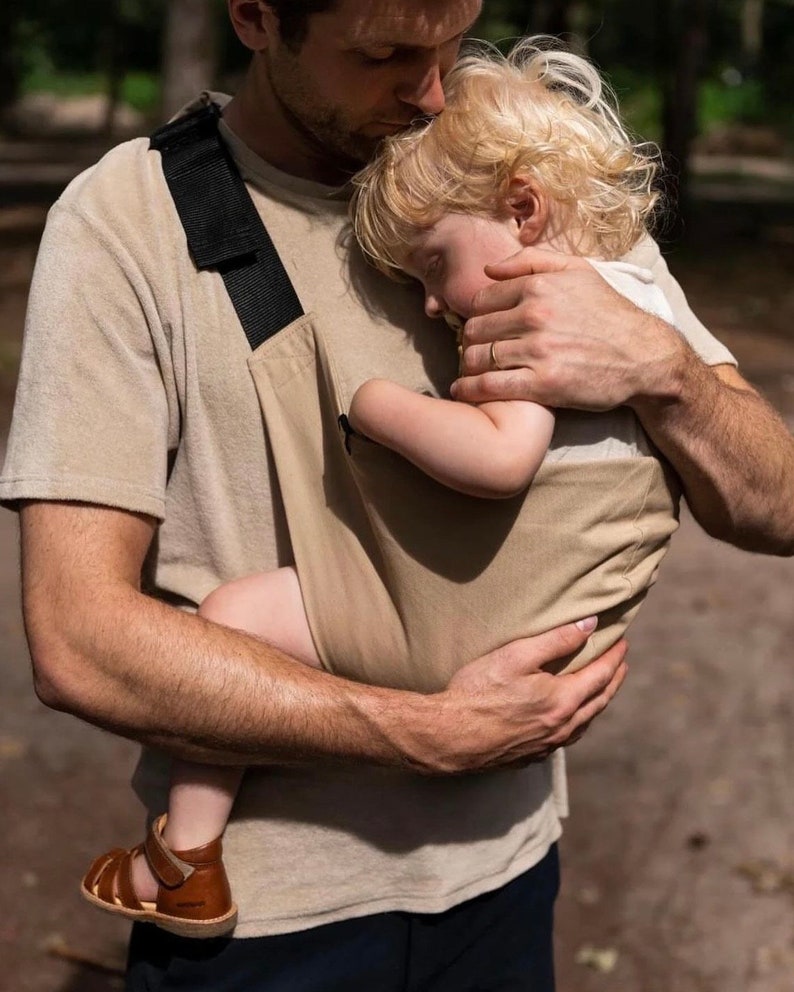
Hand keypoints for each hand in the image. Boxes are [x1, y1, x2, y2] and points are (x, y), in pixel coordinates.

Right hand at [418, 620, 627, 773]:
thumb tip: (589, 626)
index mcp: (563, 700)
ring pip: (586, 723)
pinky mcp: (532, 756)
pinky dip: (578, 722)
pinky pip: (567, 737)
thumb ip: (556, 640)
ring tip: (601, 689)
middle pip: (600, 701)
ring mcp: (548, 744)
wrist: (450, 736)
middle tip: (621, 664)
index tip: (623, 642)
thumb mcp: (516, 656)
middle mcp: (562, 726)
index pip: (601, 675)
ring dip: (599, 702)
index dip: (614, 657)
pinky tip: (569, 718)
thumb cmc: (478, 691)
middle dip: (614, 679)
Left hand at [451, 246, 688, 410]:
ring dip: (467, 367)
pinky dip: (470, 389)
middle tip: (472, 352)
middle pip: (476, 330)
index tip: (480, 328)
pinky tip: (463, 391)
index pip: (482, 301)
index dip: (476, 315)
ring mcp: (538, 350)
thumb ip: (532, 262)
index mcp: (540, 286)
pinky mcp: (542, 384)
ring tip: (468, 372)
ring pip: (478, 357)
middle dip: (470, 342)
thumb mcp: (580, 272)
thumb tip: (489, 269)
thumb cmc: (611, 314)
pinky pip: (490, 386)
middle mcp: (535, 315)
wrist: (645, 357)